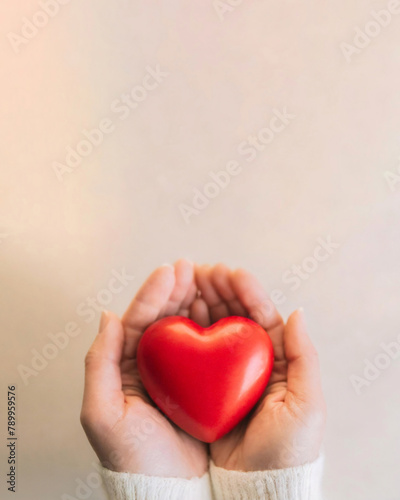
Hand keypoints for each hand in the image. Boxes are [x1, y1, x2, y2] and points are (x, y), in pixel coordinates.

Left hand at [80, 259, 207, 477]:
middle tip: (195, 267)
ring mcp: (185, 370)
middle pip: (169, 315)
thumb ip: (99, 363)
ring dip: (203, 297)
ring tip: (213, 277)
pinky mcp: (210, 380)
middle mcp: (158, 363)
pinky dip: (221, 322)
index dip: (155, 292)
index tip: (171, 270)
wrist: (170, 491)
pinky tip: (227, 308)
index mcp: (130, 365)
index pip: (141, 319)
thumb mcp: (102, 414)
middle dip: (181, 287)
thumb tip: (108, 316)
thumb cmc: (134, 457)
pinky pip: (215, 344)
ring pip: (193, 324)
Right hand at [193, 263, 325, 470]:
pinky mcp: (199, 383)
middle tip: (200, 270)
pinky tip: (176, 313)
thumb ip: (303, 356)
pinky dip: (184, 328)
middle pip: (231, 314)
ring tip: (185, 281)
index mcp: (273, 358)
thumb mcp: (307, 404)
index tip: (229, 272)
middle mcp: (244, 359)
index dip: (244, 290)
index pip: (258, 314)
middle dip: (216, 288)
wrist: (255, 486)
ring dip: (198, 300)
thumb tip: (297, 311)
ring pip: (209, 326)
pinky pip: (191, 350)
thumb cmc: (287, 449)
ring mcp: (220, 370)